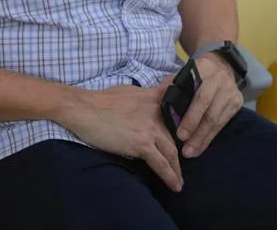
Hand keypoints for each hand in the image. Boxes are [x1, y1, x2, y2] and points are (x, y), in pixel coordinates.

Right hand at [58, 80, 183, 191]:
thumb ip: (144, 98)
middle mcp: (156, 112)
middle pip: (175, 136)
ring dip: (177, 169)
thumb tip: (147, 106)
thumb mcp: (128, 91)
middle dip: (180, 153)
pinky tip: (175, 184)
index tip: (192, 134)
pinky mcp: (141, 143)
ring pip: (171, 152)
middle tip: (182, 165)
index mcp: (153, 97)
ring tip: (179, 180)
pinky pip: (161, 163)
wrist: (84, 108)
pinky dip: (170, 176)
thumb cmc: (100, 101)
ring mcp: (150, 128)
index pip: (178, 107)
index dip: (187, 122)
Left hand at [176, 54, 242, 158]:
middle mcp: (221, 81)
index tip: (180, 134)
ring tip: (191, 153)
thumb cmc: (195, 74)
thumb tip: (155, 103)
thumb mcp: (183, 73)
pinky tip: (201, 147)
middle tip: (185, 150)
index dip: (190, 117)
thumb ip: (170, 86)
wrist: (221, 65)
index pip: (199, 97)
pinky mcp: (237, 103)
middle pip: (210, 112)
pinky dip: (211, 136)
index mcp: (205, 70)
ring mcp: (231, 92)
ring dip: (203, 139)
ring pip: (217, 120)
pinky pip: (223, 123)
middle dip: (196, 132)